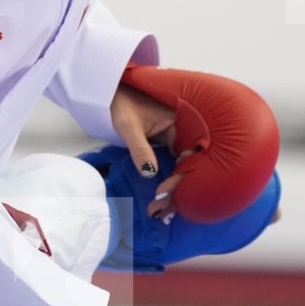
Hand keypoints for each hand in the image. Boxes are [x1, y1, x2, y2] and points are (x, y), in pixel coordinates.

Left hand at [117, 67, 279, 225]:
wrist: (114, 92)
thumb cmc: (122, 103)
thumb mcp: (128, 126)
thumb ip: (140, 148)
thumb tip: (150, 174)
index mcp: (182, 122)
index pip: (188, 156)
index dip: (179, 179)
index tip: (163, 196)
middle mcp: (185, 130)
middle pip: (190, 165)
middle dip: (178, 191)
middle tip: (162, 213)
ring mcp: (179, 137)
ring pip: (183, 168)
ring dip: (175, 190)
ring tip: (162, 213)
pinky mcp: (171, 143)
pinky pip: (176, 164)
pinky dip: (171, 182)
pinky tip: (164, 200)